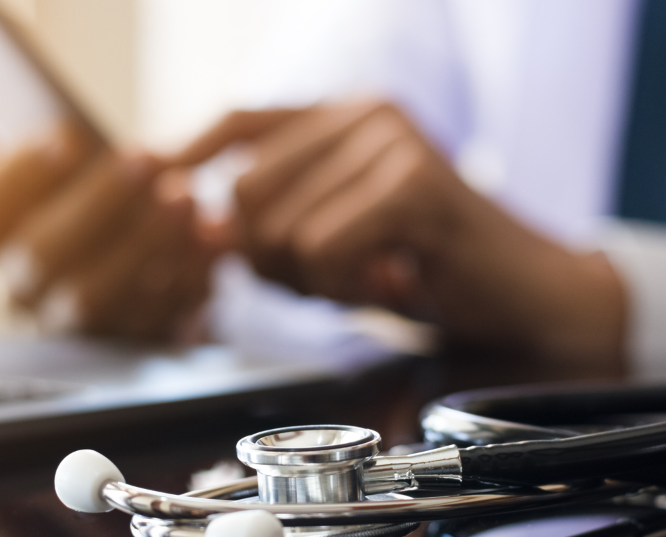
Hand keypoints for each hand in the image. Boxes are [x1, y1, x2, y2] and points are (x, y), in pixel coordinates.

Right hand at [0, 89, 219, 340]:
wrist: (127, 250)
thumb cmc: (70, 193)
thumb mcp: (28, 158)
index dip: (23, 173)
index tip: (70, 136)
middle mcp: (17, 284)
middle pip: (45, 252)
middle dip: (99, 204)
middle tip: (147, 160)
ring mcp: (71, 320)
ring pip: (100, 293)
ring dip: (147, 244)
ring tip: (187, 198)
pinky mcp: (129, 338)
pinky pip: (156, 317)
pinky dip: (191, 276)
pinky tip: (216, 238)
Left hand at [174, 101, 626, 373]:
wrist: (521, 295)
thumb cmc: (423, 269)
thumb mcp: (332, 242)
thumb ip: (269, 225)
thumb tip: (197, 229)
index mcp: (344, 115)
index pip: (240, 120)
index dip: (186, 153)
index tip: (144, 178)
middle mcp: (366, 111)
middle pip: (244, 188)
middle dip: (268, 259)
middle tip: (328, 279)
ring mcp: (391, 139)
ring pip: (279, 227)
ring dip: (313, 281)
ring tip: (370, 279)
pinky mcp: (412, 180)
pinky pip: (321, 248)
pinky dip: (344, 287)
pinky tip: (389, 283)